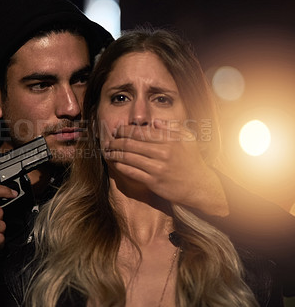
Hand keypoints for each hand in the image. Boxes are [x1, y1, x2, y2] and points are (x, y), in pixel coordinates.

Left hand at [103, 121, 228, 216]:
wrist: (199, 186)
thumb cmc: (192, 161)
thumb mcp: (188, 139)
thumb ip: (172, 127)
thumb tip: (155, 122)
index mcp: (169, 140)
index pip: (141, 131)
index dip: (125, 130)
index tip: (117, 130)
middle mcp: (163, 152)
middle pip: (131, 143)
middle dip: (116, 141)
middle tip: (109, 141)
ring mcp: (158, 168)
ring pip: (129, 157)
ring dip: (115, 153)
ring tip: (108, 152)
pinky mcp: (154, 182)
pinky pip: (132, 172)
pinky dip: (121, 166)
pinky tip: (115, 163)